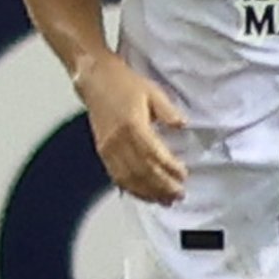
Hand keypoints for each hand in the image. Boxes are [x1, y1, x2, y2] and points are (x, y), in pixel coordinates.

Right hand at [73, 53, 187, 204]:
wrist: (95, 78)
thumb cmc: (123, 83)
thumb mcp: (152, 91)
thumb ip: (168, 111)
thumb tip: (182, 125)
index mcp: (133, 125)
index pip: (154, 155)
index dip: (170, 169)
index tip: (184, 176)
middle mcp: (118, 140)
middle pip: (142, 171)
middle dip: (162, 187)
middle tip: (178, 195)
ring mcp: (108, 147)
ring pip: (129, 178)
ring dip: (147, 192)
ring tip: (164, 200)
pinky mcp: (102, 150)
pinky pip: (116, 175)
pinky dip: (130, 188)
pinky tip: (142, 194)